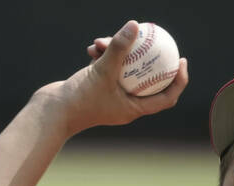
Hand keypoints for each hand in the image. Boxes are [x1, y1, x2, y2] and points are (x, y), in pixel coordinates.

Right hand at [37, 20, 189, 135]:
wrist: (51, 111)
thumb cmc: (79, 98)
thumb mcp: (102, 70)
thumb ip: (119, 48)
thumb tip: (135, 26)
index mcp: (133, 109)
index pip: (165, 97)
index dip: (178, 81)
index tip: (182, 61)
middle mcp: (125, 104)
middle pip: (147, 81)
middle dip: (150, 61)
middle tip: (159, 43)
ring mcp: (111, 96)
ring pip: (124, 71)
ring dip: (117, 54)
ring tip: (104, 40)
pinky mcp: (97, 88)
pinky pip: (107, 69)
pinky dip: (102, 57)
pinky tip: (93, 47)